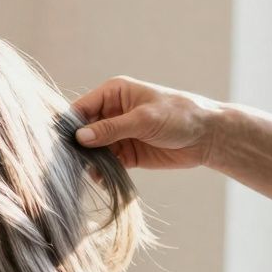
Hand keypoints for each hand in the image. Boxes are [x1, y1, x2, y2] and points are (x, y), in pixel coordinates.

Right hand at [72, 76, 225, 170]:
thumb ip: (111, 129)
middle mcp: (112, 112)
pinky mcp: (126, 153)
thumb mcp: (143, 119)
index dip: (71, 125)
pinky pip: (106, 162)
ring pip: (93, 148)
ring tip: (89, 171)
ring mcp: (118, 133)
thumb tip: (80, 138)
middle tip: (73, 161)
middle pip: (84, 130)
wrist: (207, 137)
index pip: (82, 108)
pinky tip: (101, 178)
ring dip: (90, 160)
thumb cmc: (179, 116)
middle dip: (79, 146)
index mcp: (114, 93)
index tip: (64, 143)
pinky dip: (102, 171)